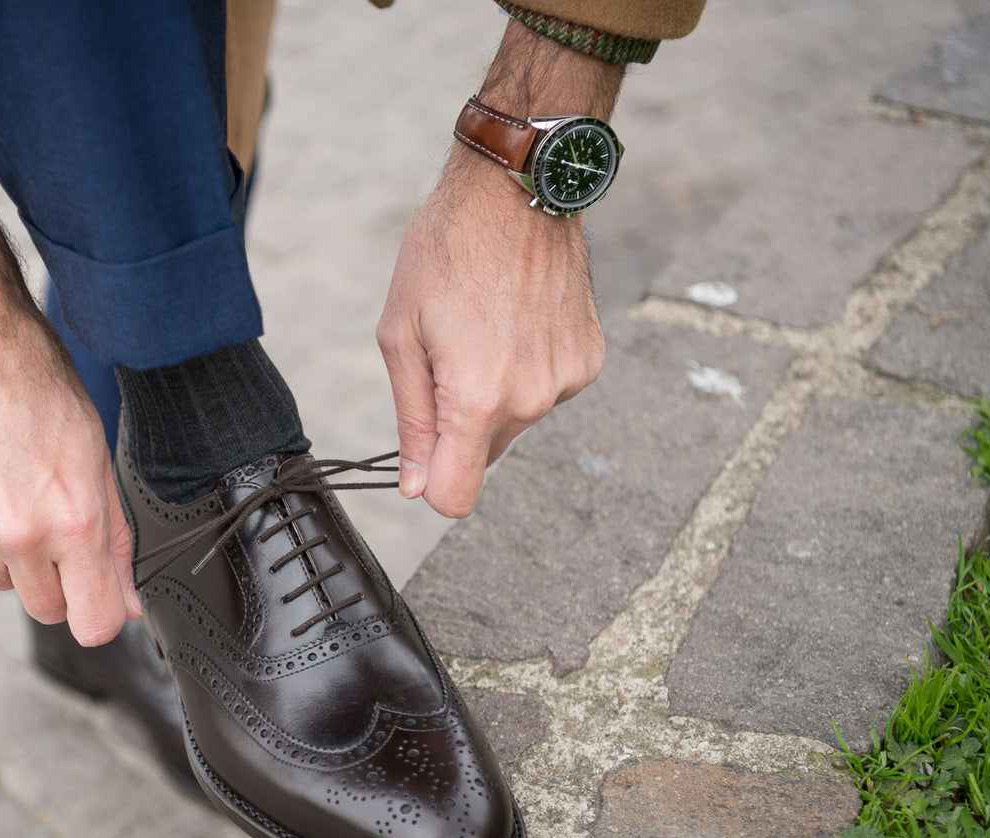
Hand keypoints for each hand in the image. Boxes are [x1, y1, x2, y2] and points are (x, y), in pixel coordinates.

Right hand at [0, 204, 140, 644]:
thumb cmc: (36, 377)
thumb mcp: (95, 450)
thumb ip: (115, 534)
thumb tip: (127, 602)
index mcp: (72, 520)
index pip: (92, 623)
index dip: (100, 614)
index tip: (99, 596)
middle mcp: (16, 533)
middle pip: (42, 608)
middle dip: (55, 581)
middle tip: (51, 521)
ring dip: (6, 547)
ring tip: (4, 477)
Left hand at [375, 17, 620, 517]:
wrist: (517, 189)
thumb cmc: (445, 252)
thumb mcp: (401, 333)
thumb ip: (412, 418)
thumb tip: (415, 485)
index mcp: (479, 398)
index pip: (457, 495)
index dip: (433, 483)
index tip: (422, 454)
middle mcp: (532, 399)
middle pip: (484, 457)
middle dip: (458, 426)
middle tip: (447, 356)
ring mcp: (567, 381)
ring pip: (515, 422)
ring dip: (492, 395)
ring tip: (483, 328)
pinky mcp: (588, 361)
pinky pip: (545, 391)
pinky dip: (525, 370)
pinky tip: (515, 320)